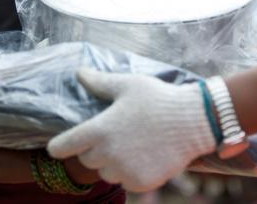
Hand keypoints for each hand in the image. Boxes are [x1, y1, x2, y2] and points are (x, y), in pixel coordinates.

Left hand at [47, 69, 215, 191]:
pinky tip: (146, 157)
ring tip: (134, 146)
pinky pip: (126, 182)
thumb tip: (78, 73)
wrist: (195, 121)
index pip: (61, 148)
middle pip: (86, 160)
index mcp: (98, 130)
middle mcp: (107, 154)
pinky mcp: (140, 183)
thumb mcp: (128, 85)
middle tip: (117, 136)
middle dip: (96, 150)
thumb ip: (99, 83)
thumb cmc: (159, 99)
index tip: (64, 144)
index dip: (61, 145)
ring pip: (106, 173)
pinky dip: (132, 174)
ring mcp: (124, 171)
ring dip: (114, 164)